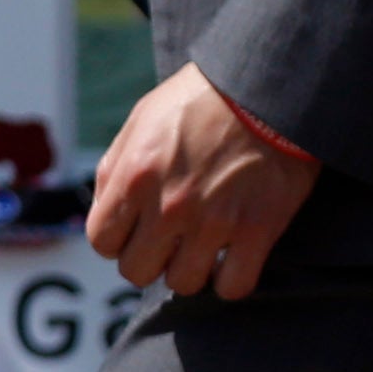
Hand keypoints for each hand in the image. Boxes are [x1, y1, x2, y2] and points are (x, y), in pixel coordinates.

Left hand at [87, 64, 321, 301]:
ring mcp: (214, 221)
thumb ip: (116, 167)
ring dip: (191, 270)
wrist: (270, 85)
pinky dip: (232, 280)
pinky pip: (234, 286)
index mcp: (134, 177)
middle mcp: (168, 205)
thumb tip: (105, 207)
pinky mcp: (258, 229)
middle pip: (137, 271)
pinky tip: (234, 260)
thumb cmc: (203, 98)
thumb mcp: (142, 119)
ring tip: (204, 247)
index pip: (102, 241)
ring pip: (184, 283)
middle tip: (170, 241)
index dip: (118, 239)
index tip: (137, 229)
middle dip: (150, 258)